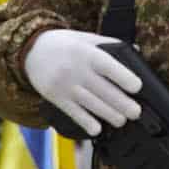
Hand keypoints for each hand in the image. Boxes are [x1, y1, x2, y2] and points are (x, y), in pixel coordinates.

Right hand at [24, 29, 140, 129]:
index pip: (107, 66)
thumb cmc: (65, 44)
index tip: (137, 87)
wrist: (31, 51)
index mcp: (86, 53)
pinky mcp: (56, 98)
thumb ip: (110, 45)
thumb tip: (137, 52)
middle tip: (136, 112)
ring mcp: (64, 86)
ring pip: (90, 103)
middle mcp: (75, 70)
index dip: (123, 78)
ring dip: (109, 114)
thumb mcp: (87, 38)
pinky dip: (86, 122)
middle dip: (121, 103)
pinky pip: (73, 112)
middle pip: (102, 89)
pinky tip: (97, 130)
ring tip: (122, 120)